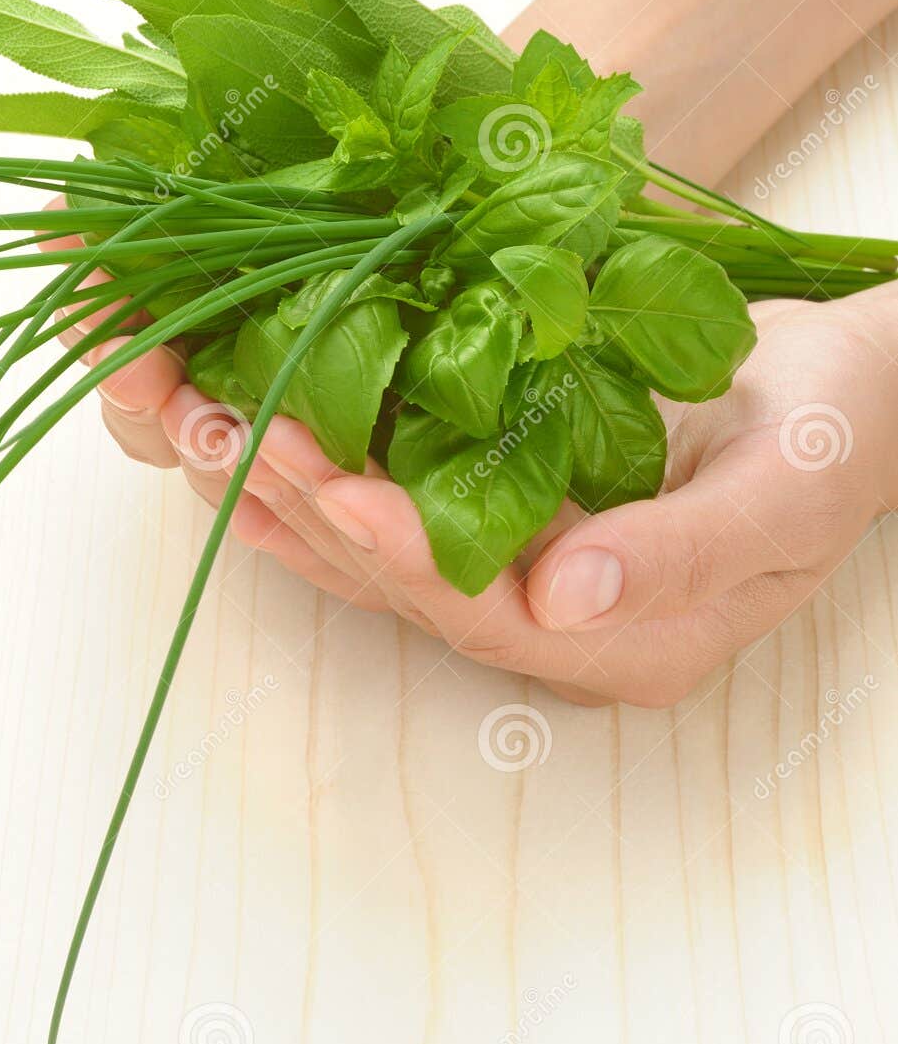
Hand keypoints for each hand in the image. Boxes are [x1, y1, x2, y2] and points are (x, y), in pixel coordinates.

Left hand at [57, 194, 897, 706]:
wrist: (849, 400)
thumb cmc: (832, 433)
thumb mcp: (785, 490)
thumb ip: (677, 555)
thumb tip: (561, 603)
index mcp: (627, 643)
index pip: (490, 611)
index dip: (406, 553)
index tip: (334, 489)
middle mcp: (557, 627)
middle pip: (414, 586)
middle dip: (318, 511)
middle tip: (231, 437)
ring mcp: (528, 578)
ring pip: (387, 555)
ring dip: (296, 497)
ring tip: (210, 432)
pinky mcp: (507, 522)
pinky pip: (399, 515)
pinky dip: (325, 485)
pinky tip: (256, 454)